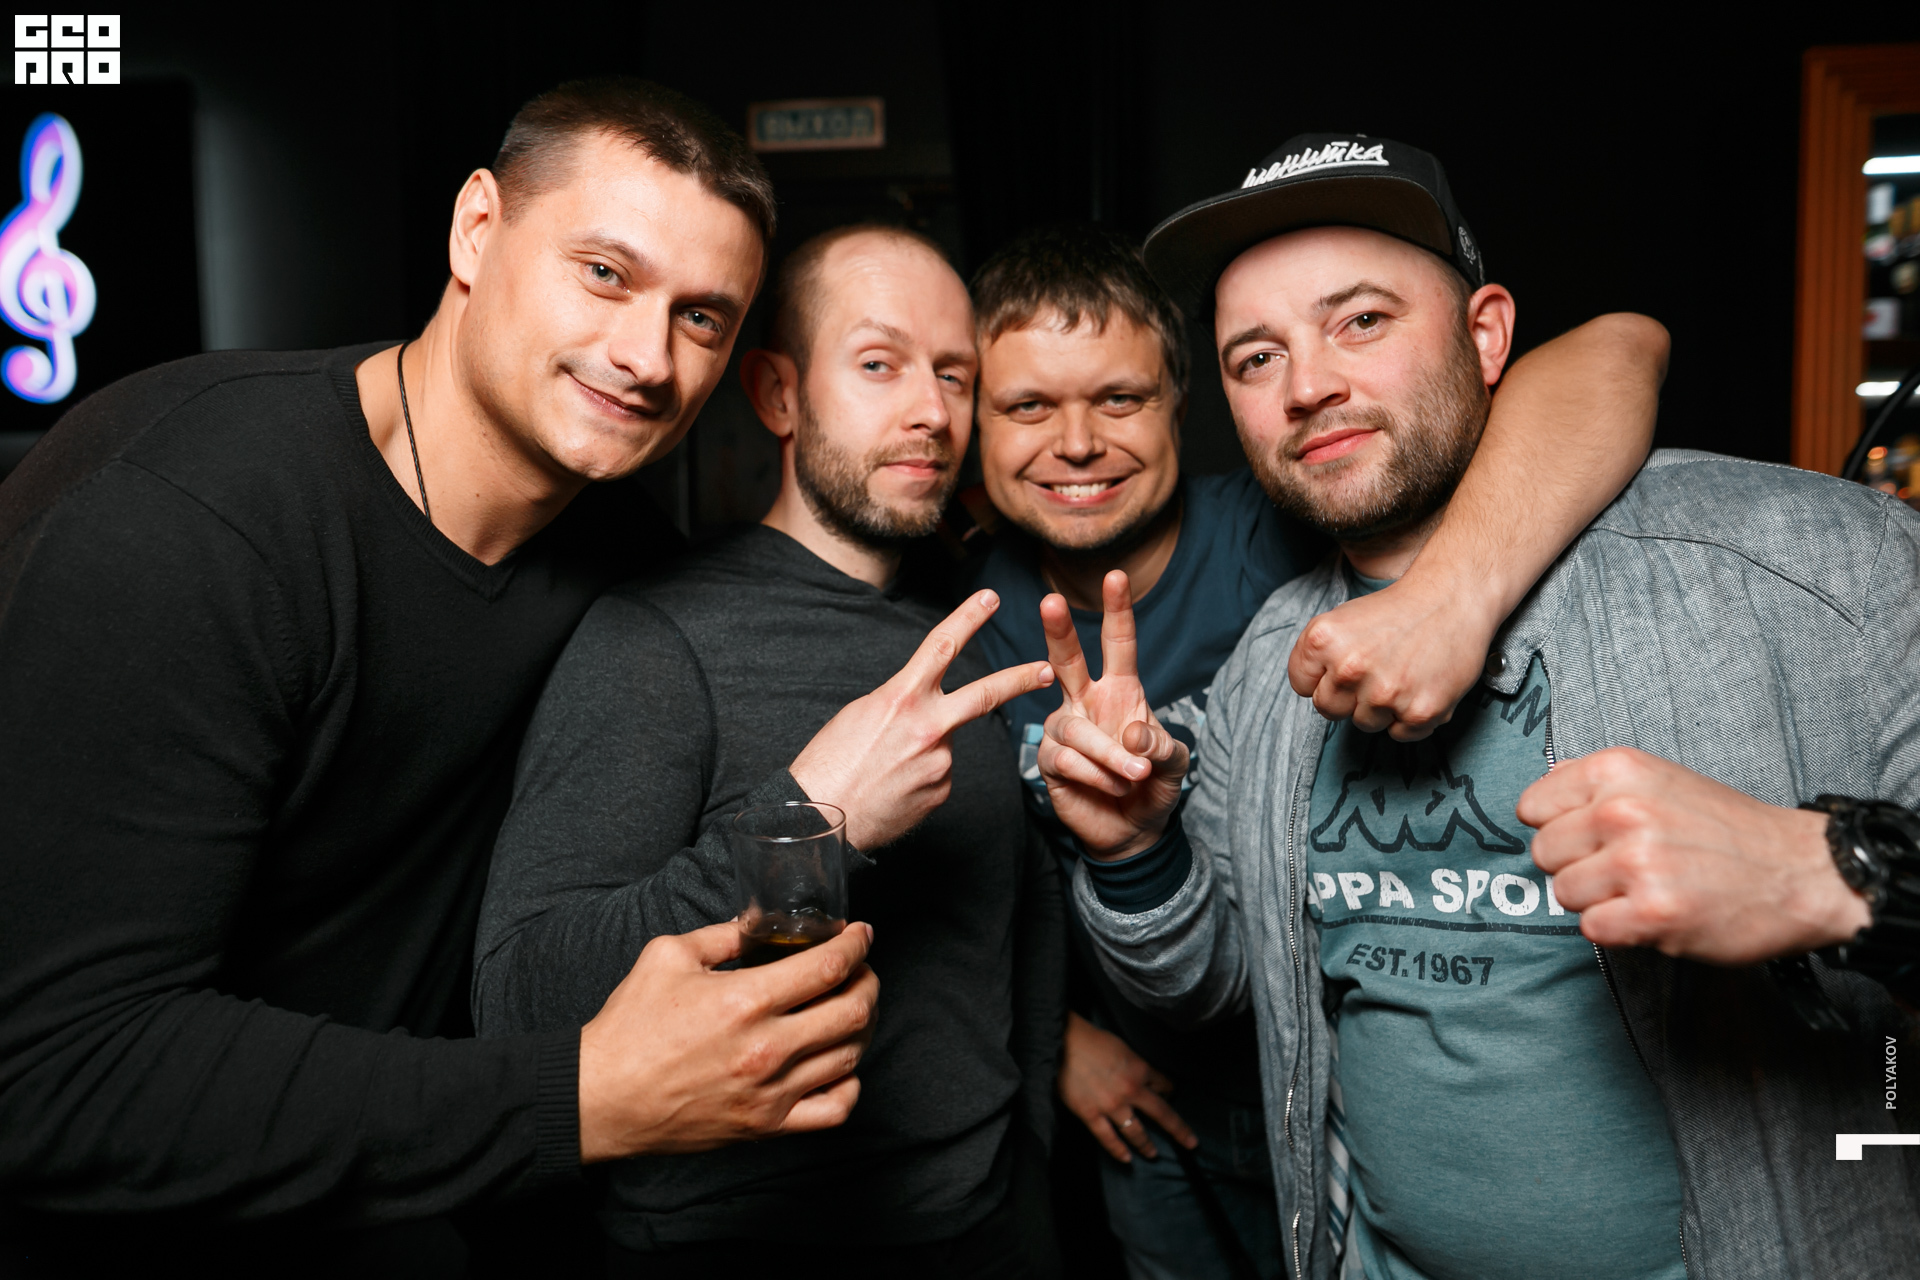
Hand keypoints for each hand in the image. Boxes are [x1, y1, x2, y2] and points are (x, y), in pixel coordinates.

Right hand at [577, 920, 879, 1161]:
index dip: (856, 945)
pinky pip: (835, 1109)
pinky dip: (850, 1082)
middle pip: (852, 1011)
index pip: (828, 968)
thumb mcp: (667, 956)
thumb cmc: (629, 1027)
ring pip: (850, 1056)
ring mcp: (770, 1093)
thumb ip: (720, 935)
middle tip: (862, 969)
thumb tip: (755, 921)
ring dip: (862, 1025)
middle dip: (868, 982)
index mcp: (744, 1001)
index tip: (861, 936)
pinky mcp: (767, 1127)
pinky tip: (838, 1063)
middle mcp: (766, 1049)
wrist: (601, 1099)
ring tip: (853, 1007)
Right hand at [791, 590, 1052, 849]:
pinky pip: (937, 776)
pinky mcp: (941, 791)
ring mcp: (940, 762)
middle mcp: (928, 727)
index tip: (991, 598)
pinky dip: (918, 779)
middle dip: (1021, 679)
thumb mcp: (860, 714)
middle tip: (1047, 670)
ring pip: (944, 745)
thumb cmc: (829, 762)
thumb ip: (901, 703)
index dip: (969, 618)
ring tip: (884, 771)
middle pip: (985, 694)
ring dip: (921, 752)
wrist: (820, 818)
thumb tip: (923, 708)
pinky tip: (892, 790)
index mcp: (901, 698)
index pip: (942, 646)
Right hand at [1035, 572, 1187, 859]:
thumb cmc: (1153, 786)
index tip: (1115, 576)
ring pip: (1076, 729)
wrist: (1132, 832)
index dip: (1117, 610)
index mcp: (1121, 691)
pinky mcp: (1050, 761)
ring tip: (1135, 775)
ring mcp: (1065, 730)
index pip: (1118, 644)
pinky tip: (1111, 786)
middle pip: (1067, 660)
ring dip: (1110, 754)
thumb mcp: (1174, 764)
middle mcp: (1086, 702)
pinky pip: (1068, 761)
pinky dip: (1096, 775)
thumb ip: (1162, 746)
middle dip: (1059, 631)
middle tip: (1051, 601)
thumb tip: (1132, 731)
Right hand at [1057, 1011, 1196, 1162]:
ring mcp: (1112, 1106)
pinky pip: (1107, 1138)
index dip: (1170, 1090)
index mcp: (1140, 1070)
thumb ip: (1135, 1064)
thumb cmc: (1093, 1040)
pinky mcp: (1091, 1114)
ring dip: (1146, 1145)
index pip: (1164, 1084)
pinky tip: (1127, 1159)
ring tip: (1153, 1154)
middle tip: (1191, 1143)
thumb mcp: (1124, 1047)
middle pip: (1161, 1113)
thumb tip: (1141, 1076)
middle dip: (1178, 1130)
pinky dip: (1118, 1150)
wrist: (1065, 1043)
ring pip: (1135, 1131)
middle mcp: (1131, 1091)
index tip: (1171, 1095)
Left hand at [1288, 571, 1500, 742]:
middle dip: (1348, 696)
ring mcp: (1385, 693)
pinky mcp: (1420, 712)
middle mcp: (1350, 668)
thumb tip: (1312, 692)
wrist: (1451, 598)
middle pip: (1329, 710)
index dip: (1324, 677)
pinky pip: (1400, 734)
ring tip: (1401, 674)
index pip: (1302, 686)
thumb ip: (1315, 656)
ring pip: (1365, 724)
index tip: (1344, 665)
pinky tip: (1420, 687)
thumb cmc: (1396, 611)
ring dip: (1381, 708)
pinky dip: (1410, 718)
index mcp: (1323, 641)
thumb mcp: (1339, 619)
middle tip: (1375, 671)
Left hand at [1518, 747, 1872, 965]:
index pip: (1532, 806)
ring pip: (1564, 893)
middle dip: (1575, 866)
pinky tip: (1653, 914)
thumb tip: (1546, 787)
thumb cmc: (1731, 830)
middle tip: (1622, 869)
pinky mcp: (1654, 913)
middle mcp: (1622, 811)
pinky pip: (1592, 929)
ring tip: (1642, 890)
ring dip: (1597, 900)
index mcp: (1618, 771)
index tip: (1585, 837)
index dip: (1555, 827)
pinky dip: (1618, 929)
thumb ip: (1599, 783)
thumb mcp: (1661, 779)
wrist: (1804, 871)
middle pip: (1543, 853)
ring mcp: (1638, 863)